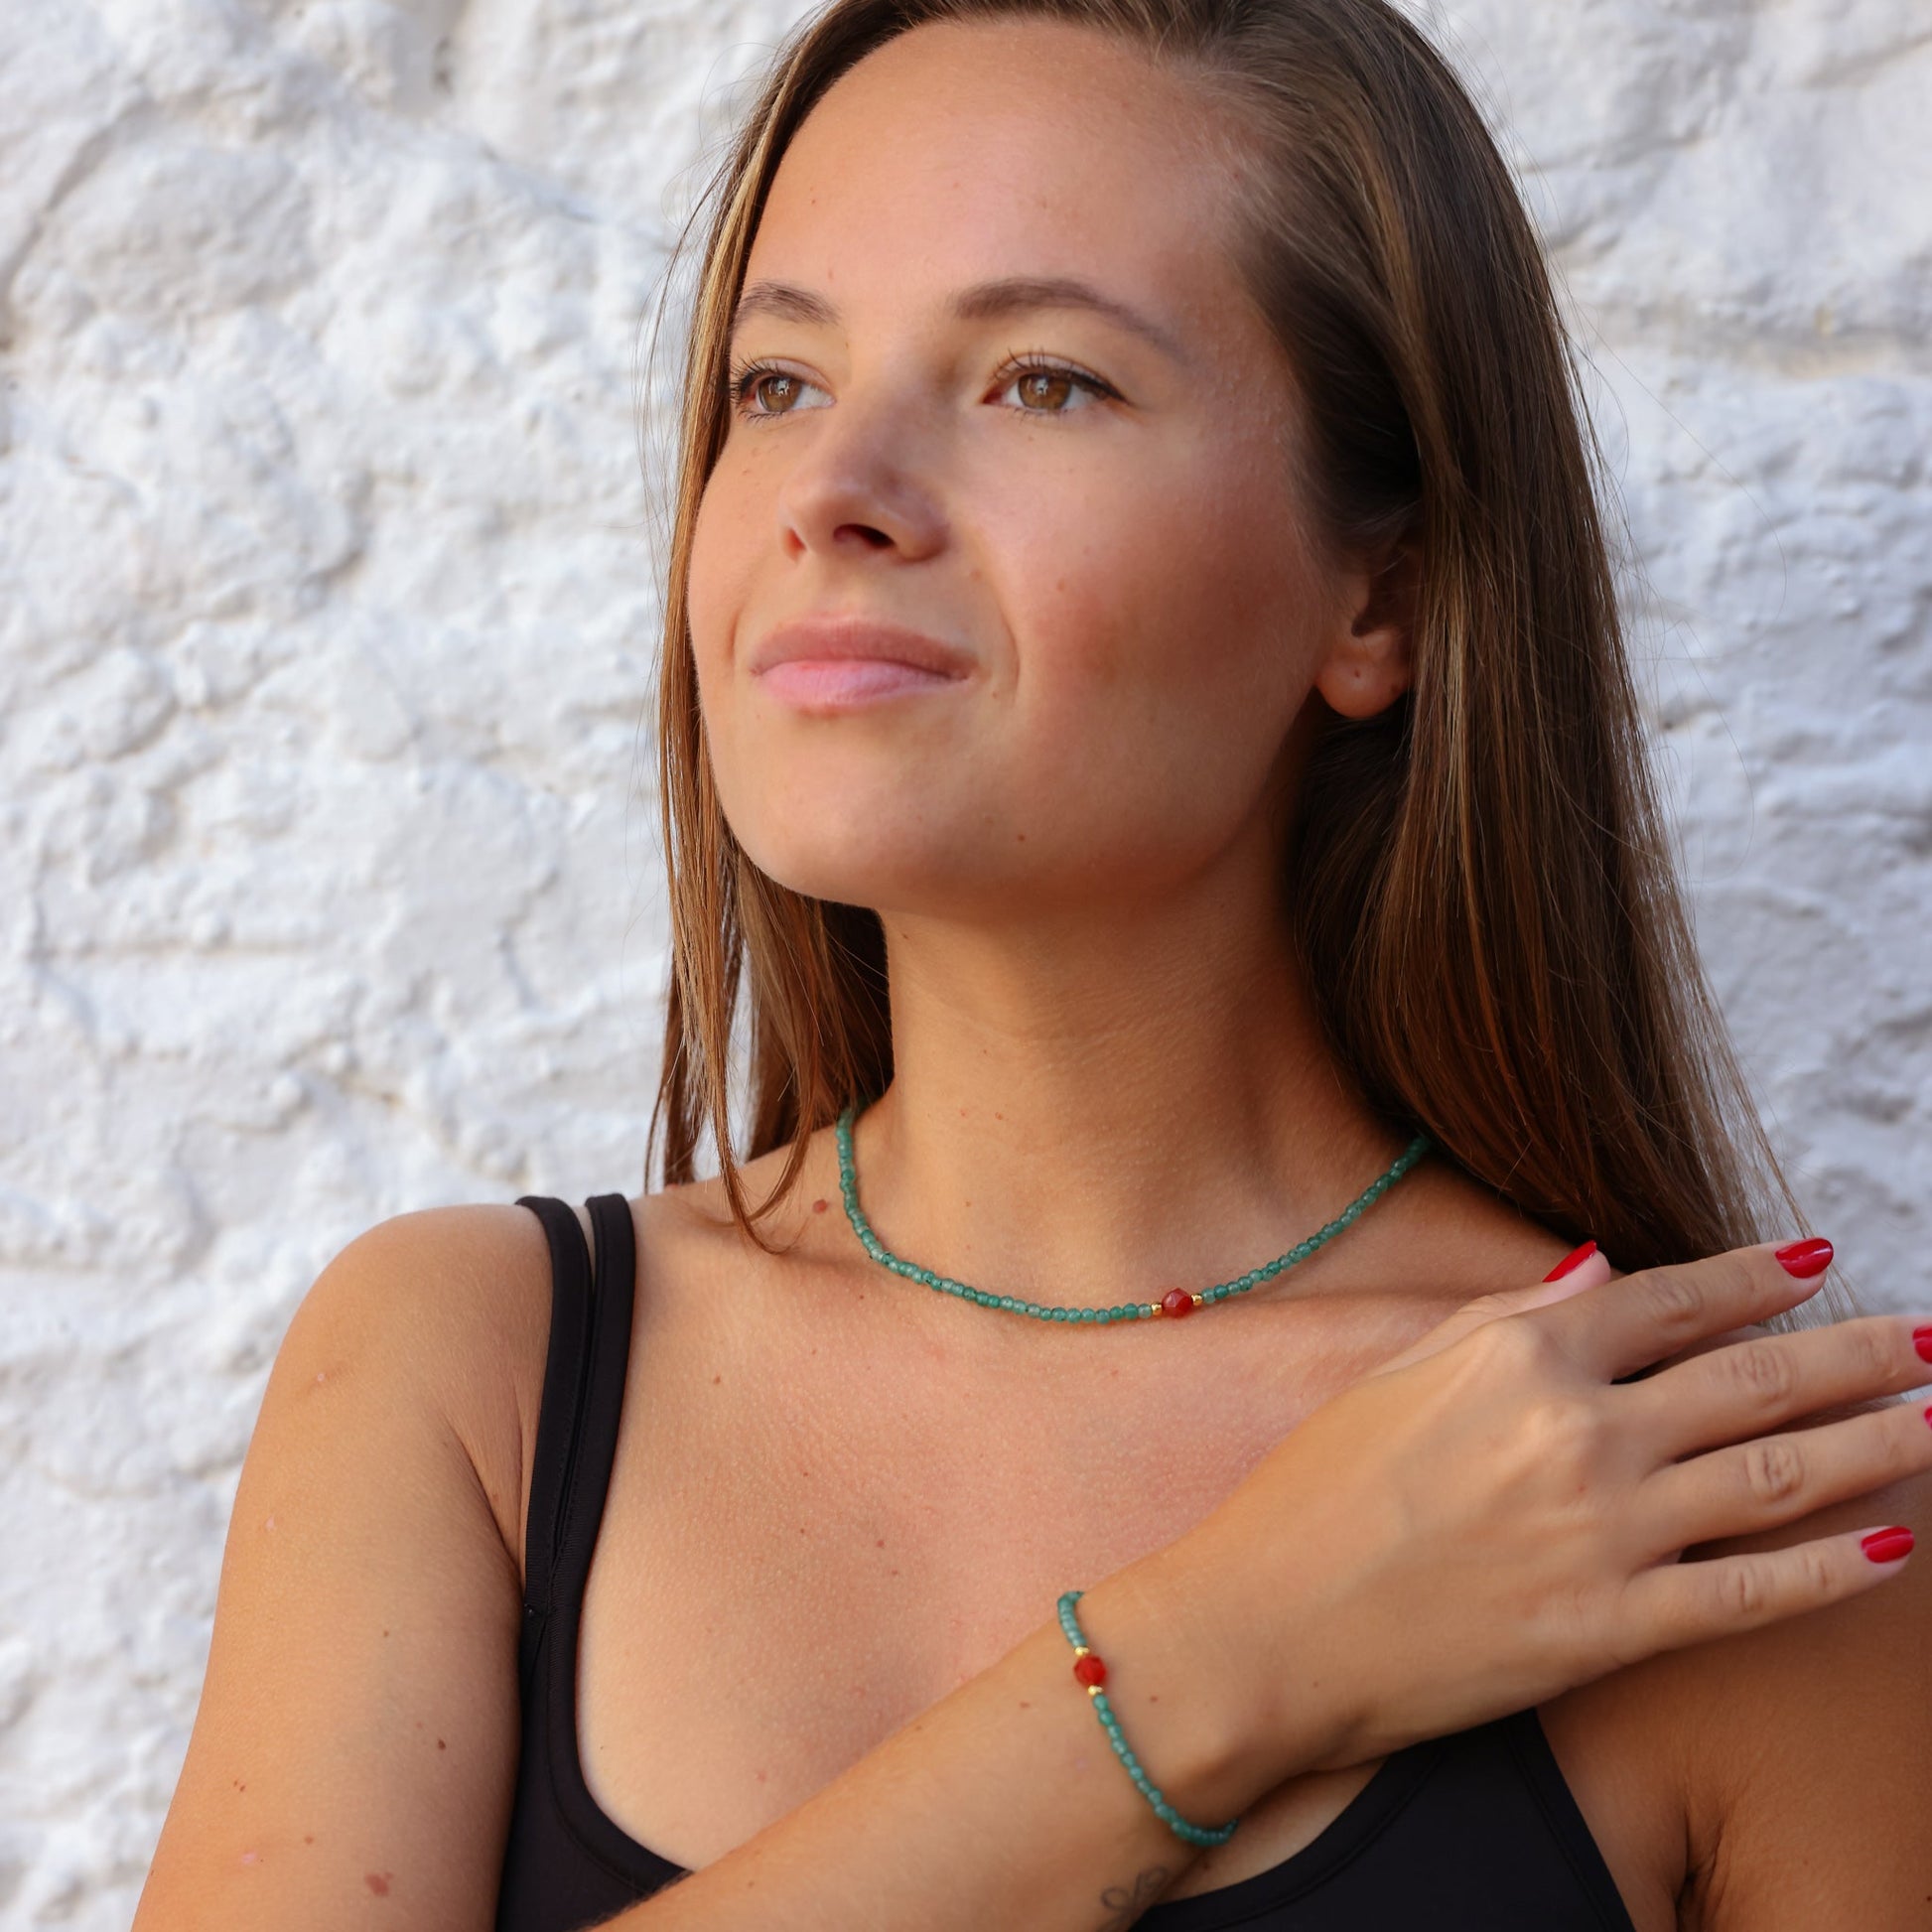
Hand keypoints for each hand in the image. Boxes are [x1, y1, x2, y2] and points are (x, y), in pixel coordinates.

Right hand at [1168, 1240, 1931, 1776]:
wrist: (1265, 1629)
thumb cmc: (1311, 1495)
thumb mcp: (1396, 1372)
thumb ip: (1504, 1316)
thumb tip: (1596, 1272)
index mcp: (1519, 1355)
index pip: (1669, 1301)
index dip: (1752, 1279)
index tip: (1813, 1264)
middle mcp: (1577, 1430)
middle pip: (1748, 1380)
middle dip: (1849, 1354)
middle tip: (1918, 1338)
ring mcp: (1602, 1531)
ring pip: (1773, 1477)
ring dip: (1868, 1443)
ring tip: (1930, 1420)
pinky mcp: (1611, 1628)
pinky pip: (1750, 1594)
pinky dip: (1832, 1569)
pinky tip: (1893, 1548)